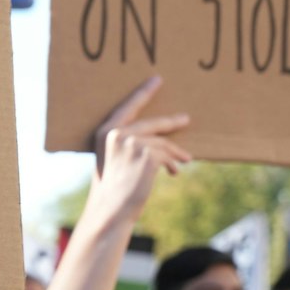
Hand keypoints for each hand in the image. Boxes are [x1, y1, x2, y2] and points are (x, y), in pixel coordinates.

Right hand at [89, 77, 191, 221]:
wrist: (111, 210)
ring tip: (185, 160)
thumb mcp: (116, 161)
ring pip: (162, 143)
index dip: (143, 94)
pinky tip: (174, 172)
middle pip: (151, 123)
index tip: (157, 79)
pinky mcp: (147, 154)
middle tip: (185, 119)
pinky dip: (173, 163)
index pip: (127, 108)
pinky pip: (167, 154)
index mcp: (104, 133)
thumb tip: (159, 141)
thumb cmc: (113, 189)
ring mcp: (132, 143)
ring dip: (175, 153)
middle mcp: (117, 134)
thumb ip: (130, 145)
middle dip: (171, 122)